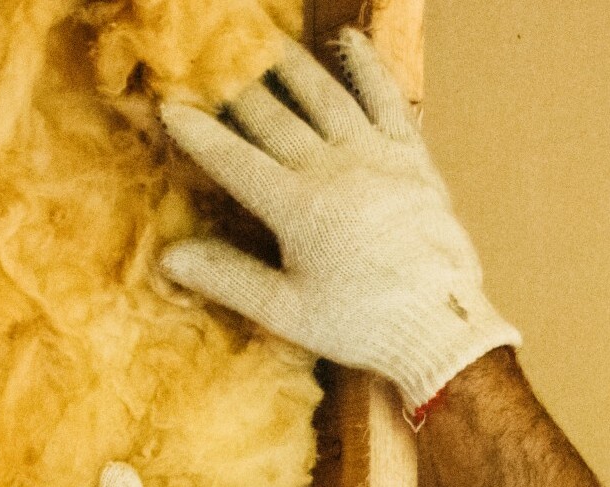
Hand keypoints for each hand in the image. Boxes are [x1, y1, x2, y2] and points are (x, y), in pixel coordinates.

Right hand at [161, 30, 519, 409]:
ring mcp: (375, 156)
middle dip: (238, 90)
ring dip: (291, 67)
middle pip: (274, 119)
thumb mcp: (286, 311)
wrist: (439, 325)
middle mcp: (333, 169)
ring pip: (324, 97)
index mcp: (297, 208)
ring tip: (266, 43)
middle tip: (212, 65)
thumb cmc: (362, 324)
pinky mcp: (412, 156)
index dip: (200, 134)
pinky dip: (366, 67)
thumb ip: (227, 278)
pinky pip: (386, 99)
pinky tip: (349, 40)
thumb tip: (169, 257)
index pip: (234, 160)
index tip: (172, 107)